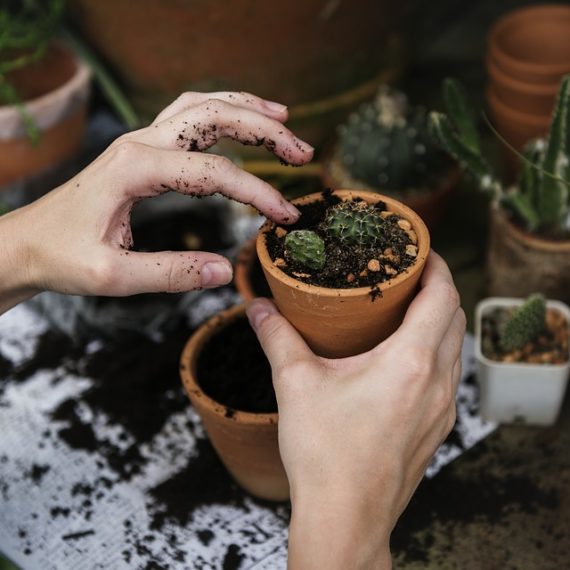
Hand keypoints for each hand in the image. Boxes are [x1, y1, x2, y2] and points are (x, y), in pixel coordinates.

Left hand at [0, 91, 312, 312]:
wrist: (27, 243)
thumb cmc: (62, 257)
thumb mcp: (113, 276)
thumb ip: (171, 274)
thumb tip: (225, 271)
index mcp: (134, 169)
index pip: (214, 173)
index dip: (257, 192)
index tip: (285, 217)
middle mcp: (140, 144)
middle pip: (214, 117)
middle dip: (265, 130)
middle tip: (302, 151)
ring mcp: (140, 141)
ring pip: (202, 107)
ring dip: (246, 109)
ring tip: (284, 119)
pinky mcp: (142, 150)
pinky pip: (187, 117)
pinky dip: (221, 113)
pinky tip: (240, 120)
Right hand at [246, 252, 464, 568]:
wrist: (345, 518)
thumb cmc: (325, 454)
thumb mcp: (295, 384)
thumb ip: (276, 337)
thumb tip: (257, 307)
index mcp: (410, 362)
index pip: (443, 296)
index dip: (436, 266)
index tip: (420, 250)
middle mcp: (437, 383)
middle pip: (455, 318)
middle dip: (438, 288)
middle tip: (407, 275)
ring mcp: (442, 409)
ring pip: (455, 348)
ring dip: (439, 321)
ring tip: (406, 309)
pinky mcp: (437, 428)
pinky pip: (448, 376)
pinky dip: (436, 352)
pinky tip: (404, 357)